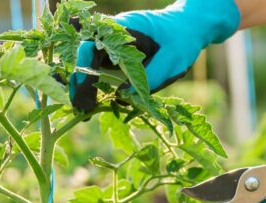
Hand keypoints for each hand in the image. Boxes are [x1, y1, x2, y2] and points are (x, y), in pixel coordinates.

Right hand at [69, 0, 239, 112]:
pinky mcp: (113, 56)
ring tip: (84, 112)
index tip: (86, 96)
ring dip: (82, 87)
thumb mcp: (172, 59)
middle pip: (83, 57)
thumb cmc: (181, 40)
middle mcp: (111, 34)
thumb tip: (123, 97)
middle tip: (81, 110)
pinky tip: (91, 105)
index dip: (84, 72)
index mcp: (122, 29)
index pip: (91, 47)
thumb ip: (150, 77)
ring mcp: (110, 45)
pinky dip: (92, 87)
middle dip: (79, 84)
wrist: (186, 27)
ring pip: (86, 64)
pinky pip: (96, 70)